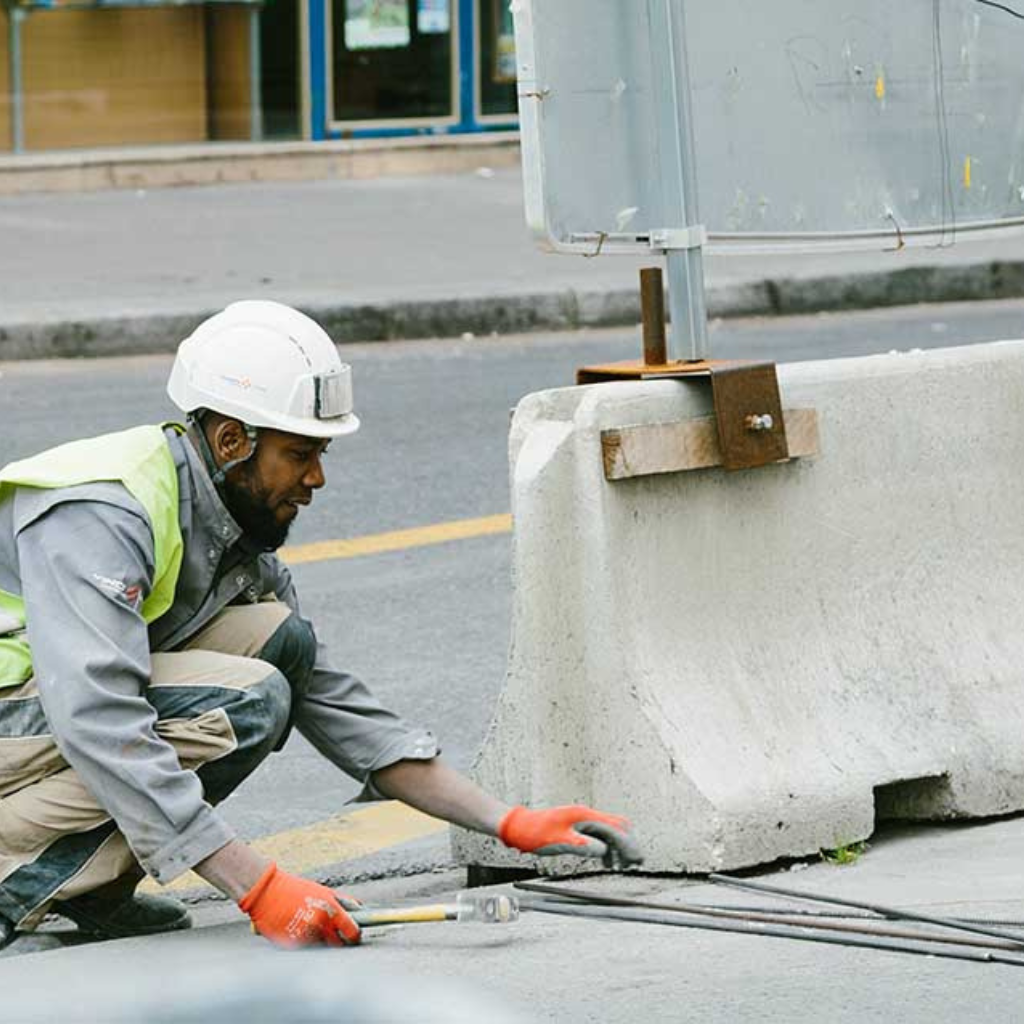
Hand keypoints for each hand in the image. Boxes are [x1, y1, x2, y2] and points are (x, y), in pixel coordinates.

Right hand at [239, 862, 360, 947]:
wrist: (267, 892)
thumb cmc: (296, 889)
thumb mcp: (323, 891)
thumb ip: (342, 902)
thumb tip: (361, 908)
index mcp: (331, 909)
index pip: (352, 931)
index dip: (355, 935)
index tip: (354, 936)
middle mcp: (320, 924)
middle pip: (339, 945)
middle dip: (339, 942)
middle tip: (335, 936)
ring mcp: (306, 936)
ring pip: (321, 948)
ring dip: (320, 942)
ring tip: (311, 929)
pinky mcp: (292, 945)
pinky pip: (305, 949)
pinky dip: (304, 944)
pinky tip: (298, 932)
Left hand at [498, 805, 643, 868]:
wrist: (519, 826)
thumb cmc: (535, 833)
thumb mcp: (558, 841)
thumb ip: (581, 845)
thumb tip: (603, 850)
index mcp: (584, 816)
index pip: (615, 828)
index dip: (628, 844)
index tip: (637, 860)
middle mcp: (586, 815)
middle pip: (617, 827)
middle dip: (628, 844)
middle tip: (636, 864)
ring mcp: (582, 820)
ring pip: (609, 831)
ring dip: (619, 847)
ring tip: (623, 866)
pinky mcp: (577, 826)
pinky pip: (599, 835)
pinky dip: (608, 847)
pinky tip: (607, 862)